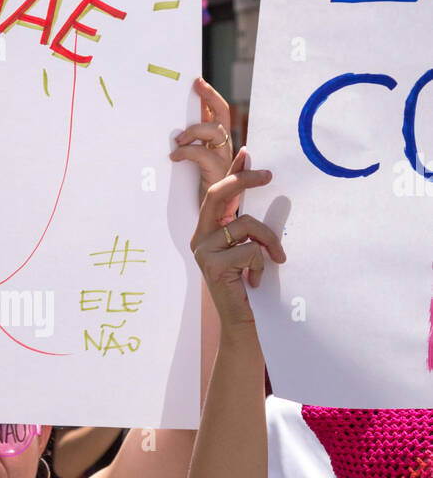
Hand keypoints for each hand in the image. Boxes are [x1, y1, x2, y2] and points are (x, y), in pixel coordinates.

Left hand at [170, 78, 234, 202]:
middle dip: (210, 96)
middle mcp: (226, 147)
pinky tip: (174, 156)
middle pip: (223, 113)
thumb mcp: (197, 163)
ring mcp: (225, 158)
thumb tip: (174, 130)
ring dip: (193, 130)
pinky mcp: (219, 171)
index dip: (210, 96)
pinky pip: (201, 153)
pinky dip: (185, 152)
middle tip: (197, 84)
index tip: (197, 82)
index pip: (219, 113)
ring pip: (214, 130)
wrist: (215, 217)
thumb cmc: (204, 189)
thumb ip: (192, 145)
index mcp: (220, 143)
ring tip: (178, 140)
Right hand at [190, 149, 284, 330]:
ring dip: (269, 241)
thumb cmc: (250, 287)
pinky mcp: (211, 265)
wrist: (242, 324)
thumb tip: (264, 191)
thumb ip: (251, 227)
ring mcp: (202, 250)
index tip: (247, 152)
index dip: (231, 171)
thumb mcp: (250, 250)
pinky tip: (256, 282)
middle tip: (269, 175)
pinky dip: (262, 265)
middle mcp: (200, 237)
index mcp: (208, 230)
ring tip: (276, 260)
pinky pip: (249, 250)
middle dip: (243, 180)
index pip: (218, 192)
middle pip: (217, 194)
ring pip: (245, 225)